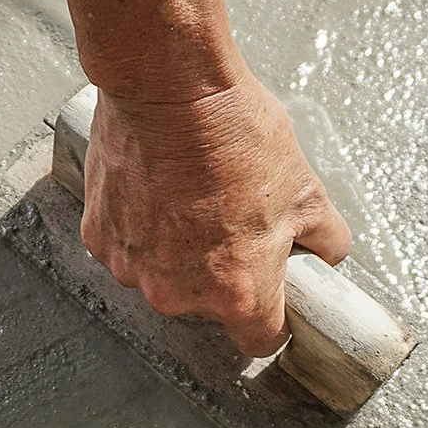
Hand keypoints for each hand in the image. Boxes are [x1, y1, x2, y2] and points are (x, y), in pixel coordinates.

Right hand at [81, 73, 351, 356]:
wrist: (168, 87)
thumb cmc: (236, 135)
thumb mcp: (307, 188)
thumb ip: (326, 238)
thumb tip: (328, 252)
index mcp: (237, 292)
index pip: (259, 340)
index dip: (272, 319)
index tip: (273, 297)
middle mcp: (179, 294)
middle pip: (207, 305)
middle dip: (221, 273)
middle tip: (231, 220)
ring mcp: (134, 267)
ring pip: (163, 275)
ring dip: (176, 250)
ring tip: (191, 196)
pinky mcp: (99, 236)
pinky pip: (128, 246)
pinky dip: (141, 226)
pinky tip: (156, 187)